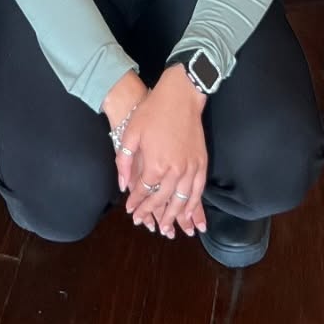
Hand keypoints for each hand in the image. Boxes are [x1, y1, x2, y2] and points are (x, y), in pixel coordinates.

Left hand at [120, 67, 208, 238]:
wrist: (181, 95)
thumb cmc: (153, 110)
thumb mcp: (131, 132)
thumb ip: (124, 161)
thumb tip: (122, 185)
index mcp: (156, 163)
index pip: (144, 191)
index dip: (136, 202)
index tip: (130, 210)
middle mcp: (175, 170)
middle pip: (162, 200)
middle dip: (151, 213)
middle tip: (144, 223)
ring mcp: (191, 167)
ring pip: (182, 201)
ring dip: (174, 217)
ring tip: (166, 228)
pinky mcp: (201, 163)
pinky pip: (198, 191)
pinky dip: (193, 205)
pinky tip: (189, 214)